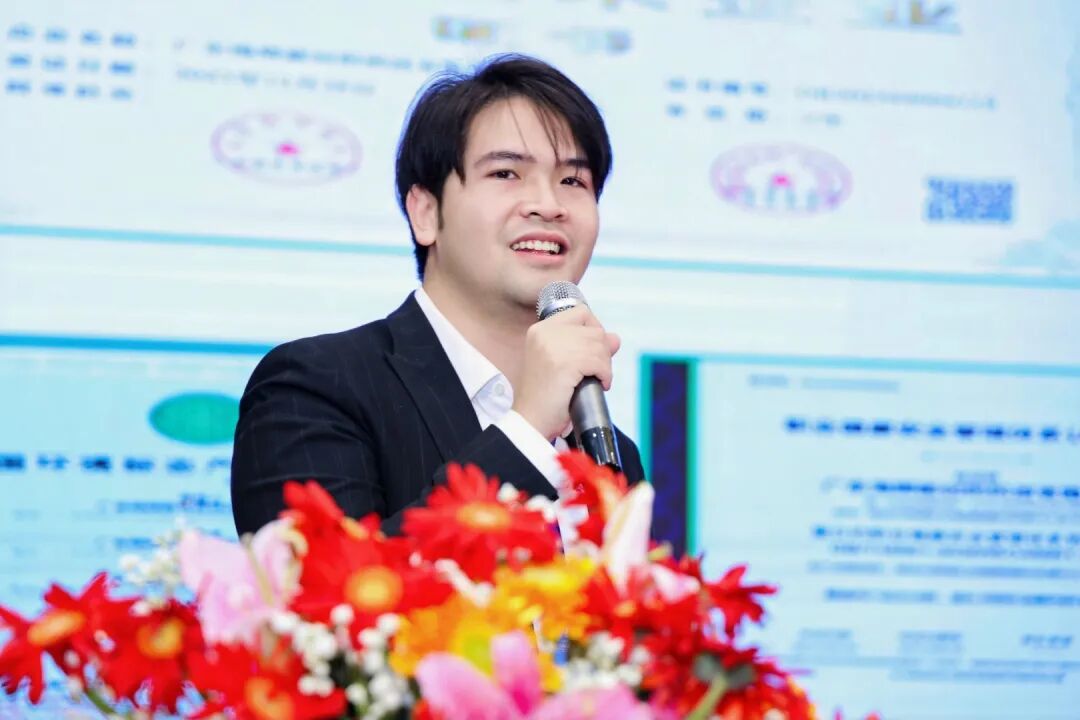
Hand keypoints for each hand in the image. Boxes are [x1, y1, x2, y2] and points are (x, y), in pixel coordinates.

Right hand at [512, 305, 620, 440]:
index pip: (581, 313)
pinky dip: (605, 374)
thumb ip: (588, 346)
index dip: (595, 330)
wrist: (531, 420)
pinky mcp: (564, 363)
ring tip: (596, 380)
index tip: (594, 351)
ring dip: (605, 365)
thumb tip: (615, 338)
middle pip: (594, 330)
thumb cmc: (546, 396)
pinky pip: (599, 361)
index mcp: (541, 330)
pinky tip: (599, 384)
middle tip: (596, 372)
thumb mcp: (565, 364)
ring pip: (599, 345)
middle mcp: (545, 333)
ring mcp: (554, 346)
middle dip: (603, 352)